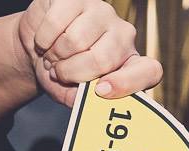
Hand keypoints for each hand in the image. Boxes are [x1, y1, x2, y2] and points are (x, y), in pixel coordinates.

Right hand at [16, 0, 162, 106]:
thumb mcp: (72, 94)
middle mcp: (123, 34)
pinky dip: (43, 38)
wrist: (38, 48)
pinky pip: (57, 22)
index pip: (150, 71)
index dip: (128, 83)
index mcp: (129, 63)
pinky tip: (45, 39)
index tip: (101, 90)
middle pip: (102, 59)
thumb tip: (94, 97)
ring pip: (76, 40)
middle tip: (59, 72)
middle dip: (71, 72)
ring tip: (53, 55)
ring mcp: (103, 12)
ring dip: (54, 55)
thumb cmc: (61, 72)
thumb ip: (85, 100)